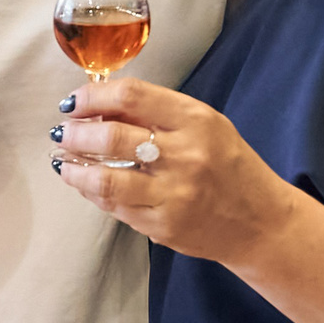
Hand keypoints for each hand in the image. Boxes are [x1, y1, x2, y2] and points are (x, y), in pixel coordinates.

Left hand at [51, 80, 297, 264]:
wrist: (260, 222)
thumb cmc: (228, 166)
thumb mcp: (204, 125)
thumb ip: (155, 113)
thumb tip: (100, 104)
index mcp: (196, 120)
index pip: (132, 96)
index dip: (93, 96)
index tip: (74, 102)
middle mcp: (186, 155)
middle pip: (112, 137)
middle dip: (76, 133)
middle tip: (62, 132)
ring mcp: (174, 194)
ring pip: (105, 180)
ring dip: (74, 168)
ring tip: (63, 161)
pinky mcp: (163, 226)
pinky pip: (115, 207)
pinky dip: (93, 193)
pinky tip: (85, 183)